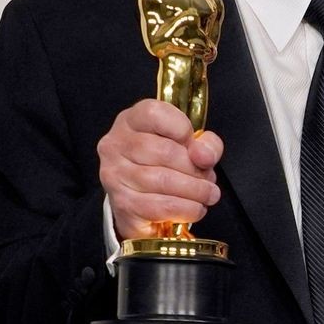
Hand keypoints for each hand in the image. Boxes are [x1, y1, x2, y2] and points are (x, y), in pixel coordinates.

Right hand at [96, 100, 222, 241]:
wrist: (142, 207)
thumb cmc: (166, 169)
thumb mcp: (189, 147)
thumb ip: (205, 145)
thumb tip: (204, 155)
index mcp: (131, 122)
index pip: (154, 113)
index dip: (183, 129)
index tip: (195, 146)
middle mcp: (116, 145)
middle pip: (165, 151)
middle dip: (196, 168)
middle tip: (208, 178)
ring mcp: (115, 175)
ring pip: (165, 180)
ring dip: (196, 191)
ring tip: (208, 194)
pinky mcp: (122, 204)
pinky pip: (162, 206)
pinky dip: (187, 209)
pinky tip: (195, 208)